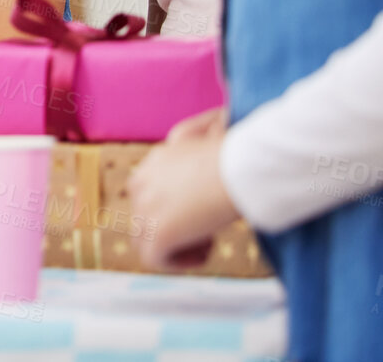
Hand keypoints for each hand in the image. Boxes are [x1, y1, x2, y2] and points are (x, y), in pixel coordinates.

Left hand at [128, 110, 239, 269]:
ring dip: (176, 244)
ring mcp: (145, 209)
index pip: (148, 193)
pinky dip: (180, 261)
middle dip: (172, 226)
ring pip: (146, 239)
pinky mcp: (157, 234)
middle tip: (207, 228)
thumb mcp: (214, 134)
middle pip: (143, 217)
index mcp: (154, 162)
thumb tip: (219, 122)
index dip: (175, 206)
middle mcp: (141, 183)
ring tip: (208, 240)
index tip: (204, 208)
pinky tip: (207, 251)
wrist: (241, 168)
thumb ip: (205, 132)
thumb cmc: (237, 152)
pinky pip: (156, 259)